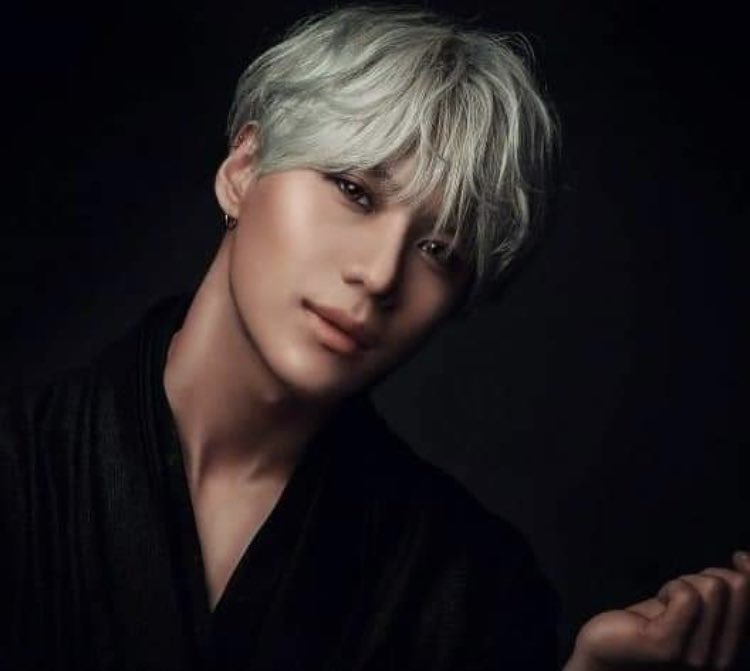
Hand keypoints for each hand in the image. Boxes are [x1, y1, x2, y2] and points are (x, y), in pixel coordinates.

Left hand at [565, 551, 749, 670]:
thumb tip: (746, 559)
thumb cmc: (653, 623)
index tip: (739, 557)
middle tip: (680, 595)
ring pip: (712, 586)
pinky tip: (658, 606)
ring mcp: (698, 659)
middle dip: (707, 577)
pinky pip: (686, 594)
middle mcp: (725, 661)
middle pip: (737, 585)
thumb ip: (725, 593)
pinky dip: (671, 588)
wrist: (610, 651)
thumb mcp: (698, 606)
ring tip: (665, 605)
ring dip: (683, 584)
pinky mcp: (668, 647)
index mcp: (735, 649)